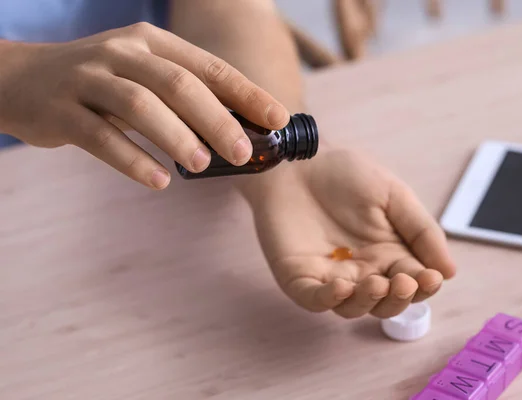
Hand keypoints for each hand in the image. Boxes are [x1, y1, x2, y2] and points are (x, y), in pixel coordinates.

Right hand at [0, 23, 288, 188]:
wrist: (21, 79)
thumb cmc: (99, 83)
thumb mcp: (143, 76)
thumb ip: (184, 97)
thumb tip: (241, 131)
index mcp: (151, 44)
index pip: (209, 67)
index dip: (246, 93)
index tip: (277, 119)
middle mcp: (121, 54)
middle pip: (178, 85)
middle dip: (216, 119)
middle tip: (242, 153)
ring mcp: (88, 80)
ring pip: (139, 107)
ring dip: (176, 137)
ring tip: (201, 166)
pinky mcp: (60, 111)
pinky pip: (99, 137)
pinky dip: (131, 160)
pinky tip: (157, 181)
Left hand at [240, 146, 455, 318]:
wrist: (299, 160)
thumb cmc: (346, 174)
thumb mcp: (394, 195)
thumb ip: (421, 230)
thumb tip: (450, 271)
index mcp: (389, 254)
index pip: (413, 282)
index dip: (424, 285)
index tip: (432, 277)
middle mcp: (362, 271)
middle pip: (385, 302)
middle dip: (399, 299)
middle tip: (405, 282)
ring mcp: (330, 277)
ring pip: (353, 307)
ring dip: (368, 302)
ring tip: (377, 283)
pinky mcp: (300, 277)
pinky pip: (314, 299)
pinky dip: (329, 300)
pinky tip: (342, 287)